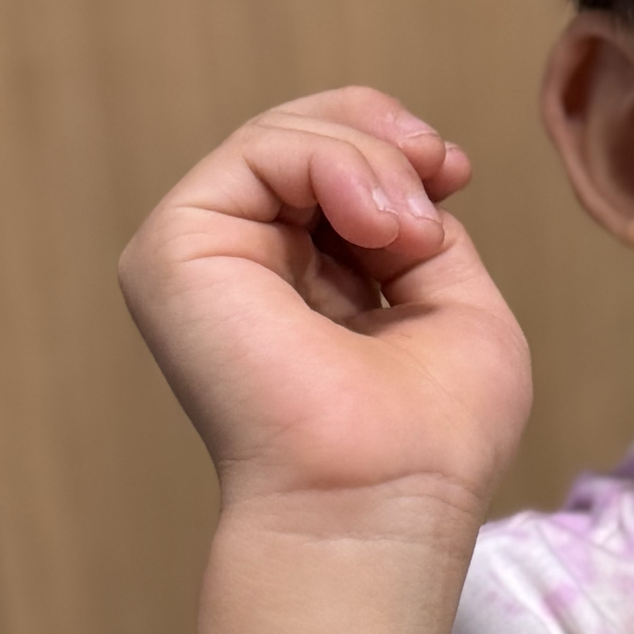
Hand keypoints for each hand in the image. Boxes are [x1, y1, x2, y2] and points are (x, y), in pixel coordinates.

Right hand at [120, 87, 532, 529]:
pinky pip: (256, 151)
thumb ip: (425, 230)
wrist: (382, 499)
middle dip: (384, 136)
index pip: (333, 165)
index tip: (455, 173)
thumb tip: (408, 169)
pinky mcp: (175, 252)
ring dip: (370, 160)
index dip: (396, 145)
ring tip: (408, 232)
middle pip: (303, 134)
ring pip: (282, 136)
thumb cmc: (432, 440)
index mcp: (305, 281)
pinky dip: (333, 163)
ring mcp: (205, 256)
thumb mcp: (458, 307)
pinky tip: (378, 226)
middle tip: (440, 179)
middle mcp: (247, 265)